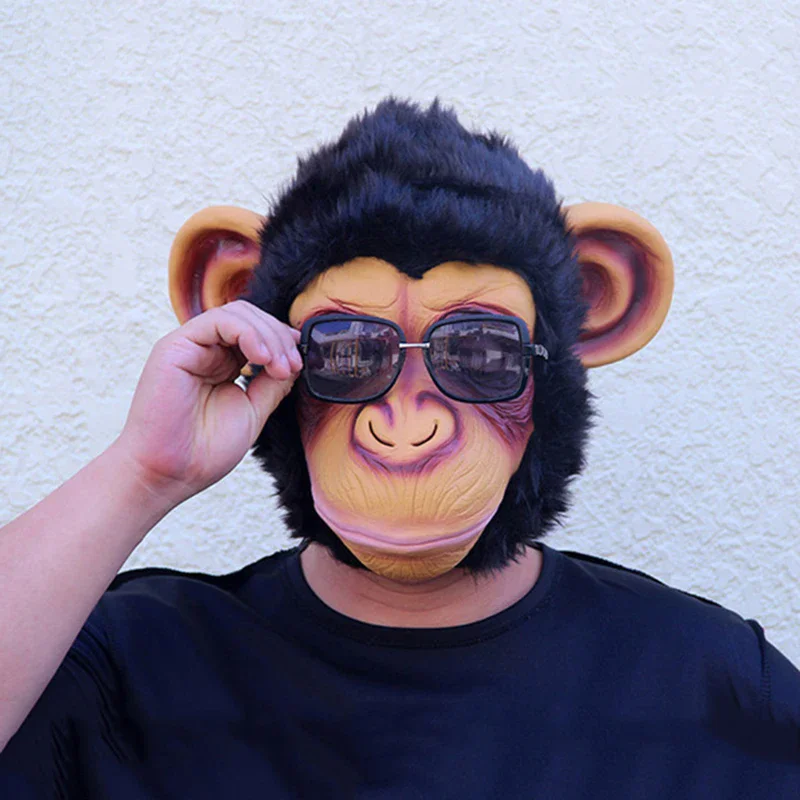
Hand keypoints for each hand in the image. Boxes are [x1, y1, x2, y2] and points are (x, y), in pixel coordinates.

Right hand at [113, 300, 302, 505]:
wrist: (169, 475)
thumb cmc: (203, 452)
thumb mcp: (253, 411)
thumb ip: (272, 383)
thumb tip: (293, 360)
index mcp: (222, 364)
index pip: (257, 333)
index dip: (282, 342)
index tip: (299, 364)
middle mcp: (205, 351)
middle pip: (250, 318)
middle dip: (279, 338)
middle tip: (292, 366)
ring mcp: (190, 347)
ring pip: (237, 314)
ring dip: (267, 335)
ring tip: (279, 365)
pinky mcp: (175, 347)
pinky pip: (217, 321)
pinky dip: (247, 333)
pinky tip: (261, 358)